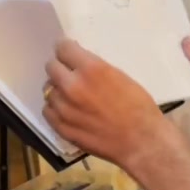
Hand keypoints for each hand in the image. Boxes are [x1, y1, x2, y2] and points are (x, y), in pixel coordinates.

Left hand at [43, 39, 165, 166]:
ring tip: (70, 95)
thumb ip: (96, 69)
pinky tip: (67, 110)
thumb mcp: (120, 77)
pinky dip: (55, 108)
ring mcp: (65, 109)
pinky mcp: (62, 128)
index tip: (69, 52)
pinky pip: (48, 111)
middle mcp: (73, 86)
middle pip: (51, 67)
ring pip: (48, 90)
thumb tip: (80, 65)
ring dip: (57, 89)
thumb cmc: (139, 107)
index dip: (66, 49)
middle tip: (69, 73)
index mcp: (92, 69)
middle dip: (60, 67)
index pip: (63, 48)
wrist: (141, 141)